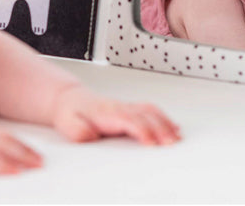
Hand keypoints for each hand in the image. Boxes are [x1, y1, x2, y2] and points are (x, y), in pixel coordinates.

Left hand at [51, 86, 180, 145]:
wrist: (69, 100)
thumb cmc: (71, 113)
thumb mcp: (68, 124)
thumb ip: (79, 131)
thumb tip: (90, 136)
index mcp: (107, 112)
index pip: (130, 120)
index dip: (142, 131)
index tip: (151, 143)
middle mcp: (120, 107)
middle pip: (146, 115)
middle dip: (161, 129)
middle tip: (172, 143)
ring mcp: (126, 107)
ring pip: (151, 111)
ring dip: (166, 123)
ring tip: (177, 138)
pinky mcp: (130, 109)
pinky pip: (151, 110)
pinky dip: (165, 118)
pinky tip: (173, 128)